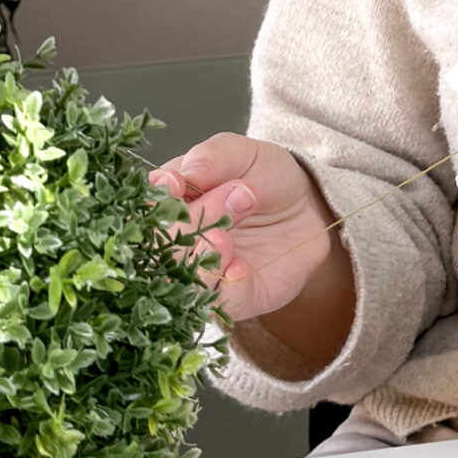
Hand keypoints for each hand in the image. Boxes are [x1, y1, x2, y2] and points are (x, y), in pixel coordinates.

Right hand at [150, 133, 337, 323]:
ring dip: (201, 258)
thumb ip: (212, 158)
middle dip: (193, 219)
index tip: (174, 184)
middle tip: (236, 195)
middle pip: (164, 242)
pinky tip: (241, 267)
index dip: (157, 197)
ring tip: (223, 237)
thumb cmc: (267, 178)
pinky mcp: (232, 299)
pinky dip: (227, 286)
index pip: (148, 204)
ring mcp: (201, 274)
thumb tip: (183, 174)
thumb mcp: (244, 155)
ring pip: (182, 280)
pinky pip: (219, 303)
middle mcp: (177, 243)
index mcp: (171, 201)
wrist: (309, 209)